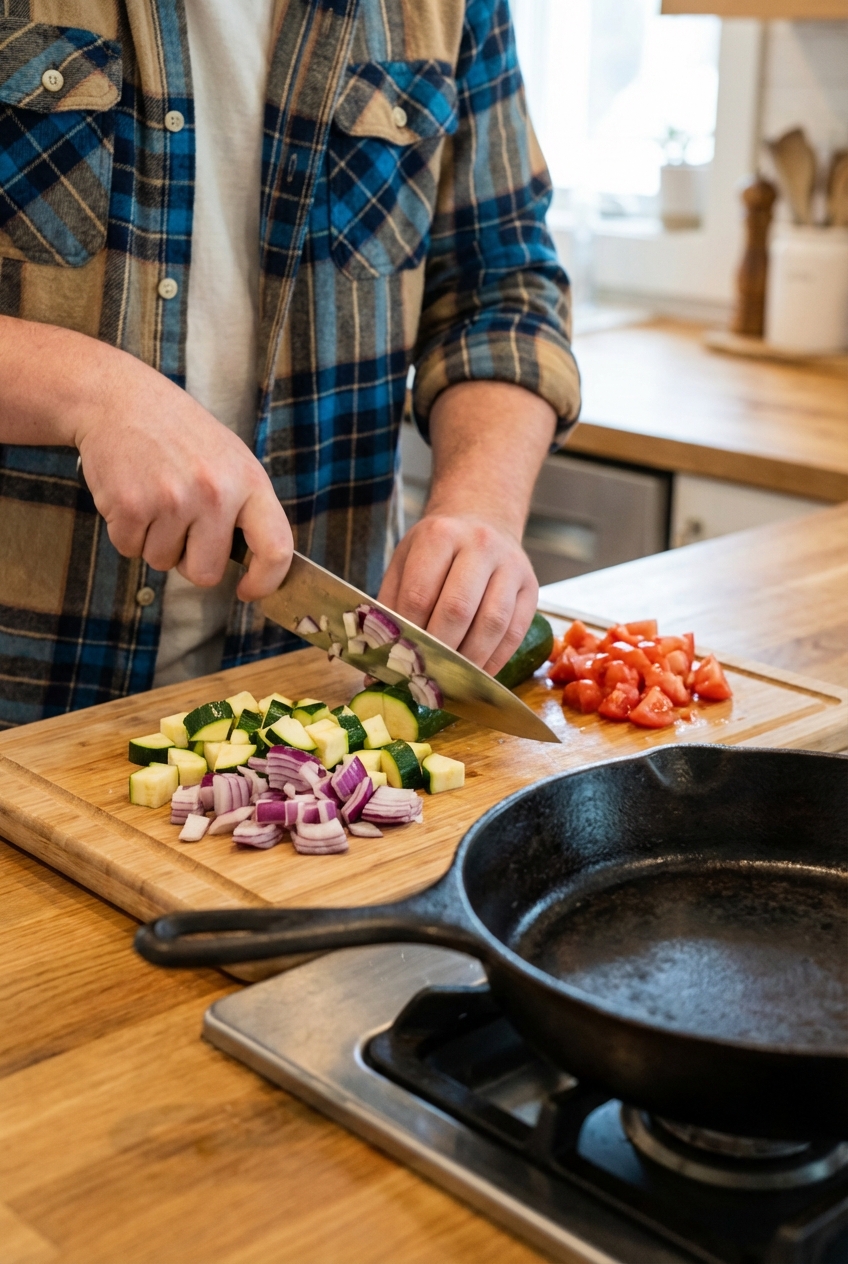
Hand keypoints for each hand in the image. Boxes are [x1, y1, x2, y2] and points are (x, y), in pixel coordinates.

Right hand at [74, 351, 291, 601]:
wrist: (119, 399)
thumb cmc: (178, 434)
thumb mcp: (229, 459)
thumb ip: (244, 508)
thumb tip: (255, 565)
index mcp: (249, 481)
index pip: (276, 548)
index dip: (265, 581)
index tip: (249, 590)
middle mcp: (216, 492)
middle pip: (205, 573)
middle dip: (188, 560)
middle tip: (179, 523)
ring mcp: (173, 500)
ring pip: (162, 562)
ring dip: (153, 540)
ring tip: (153, 496)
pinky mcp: (132, 506)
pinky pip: (129, 549)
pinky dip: (126, 531)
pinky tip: (131, 494)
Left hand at [377, 512, 537, 674]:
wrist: (484, 519)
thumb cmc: (438, 549)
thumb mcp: (405, 560)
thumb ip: (391, 606)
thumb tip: (379, 664)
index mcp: (440, 535)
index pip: (419, 594)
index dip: (409, 632)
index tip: (400, 658)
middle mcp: (480, 545)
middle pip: (457, 609)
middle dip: (439, 649)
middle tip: (425, 673)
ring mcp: (511, 566)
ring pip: (492, 623)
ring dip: (470, 659)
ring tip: (452, 678)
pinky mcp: (531, 588)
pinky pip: (515, 631)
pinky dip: (496, 659)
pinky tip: (478, 673)